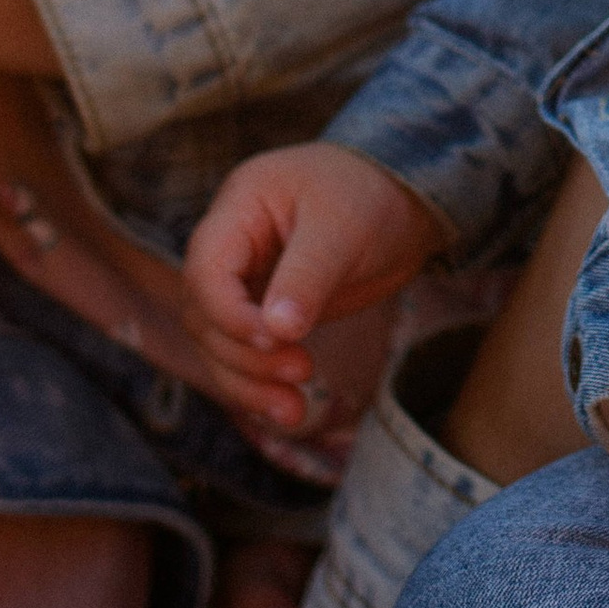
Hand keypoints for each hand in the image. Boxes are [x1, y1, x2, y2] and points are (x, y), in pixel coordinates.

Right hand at [184, 141, 445, 432]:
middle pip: (204, 314)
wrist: (404, 201)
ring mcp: (245, 280)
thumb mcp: (344, 228)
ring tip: (293, 412)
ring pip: (218, 343)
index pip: (206, 270)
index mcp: (240, 207)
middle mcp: (231, 246)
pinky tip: (288, 410)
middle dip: (243, 355)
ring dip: (247, 383)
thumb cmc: (371, 195)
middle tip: (300, 373)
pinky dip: (260, 385)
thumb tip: (277, 332)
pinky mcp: (265, 311)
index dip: (229, 314)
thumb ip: (308, 277)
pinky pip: (245, 354)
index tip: (275, 341)